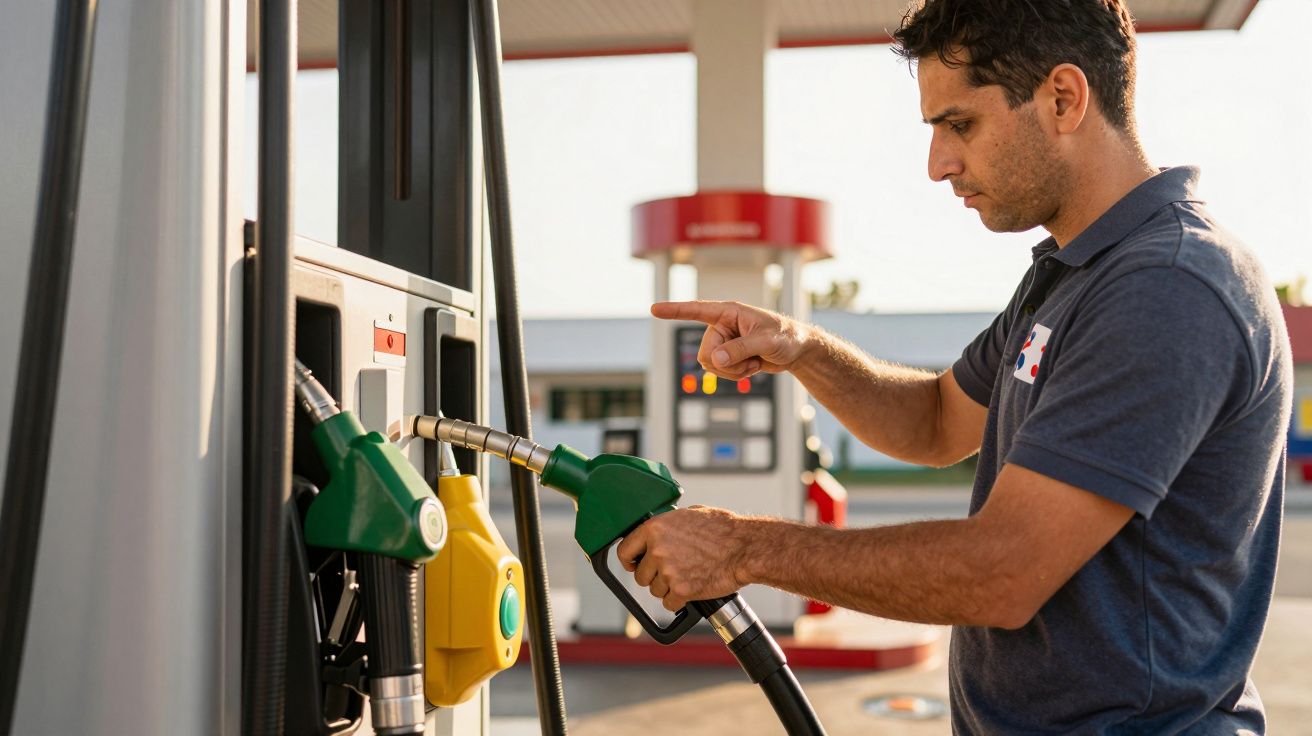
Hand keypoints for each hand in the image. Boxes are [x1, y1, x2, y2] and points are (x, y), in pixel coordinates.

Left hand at [615, 506, 750, 611]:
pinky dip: (679, 601)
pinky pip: (670, 603)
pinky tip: (692, 588)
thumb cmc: (722, 529)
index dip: (629, 561)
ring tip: (688, 576)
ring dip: (669, 588)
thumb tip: (657, 532)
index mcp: (654, 528)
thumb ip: (667, 525)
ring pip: (656, 591)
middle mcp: (657, 550)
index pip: (624, 551)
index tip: (634, 565)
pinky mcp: (682, 590)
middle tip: (672, 571)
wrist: (744, 547)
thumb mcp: (688, 515)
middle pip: (641, 576)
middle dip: (654, 576)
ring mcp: (669, 571)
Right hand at [651, 300, 814, 379]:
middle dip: (728, 363)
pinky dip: (738, 374)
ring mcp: (724, 343)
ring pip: (710, 366)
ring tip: (753, 361)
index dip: (674, 310)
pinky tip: (752, 366)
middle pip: (705, 353)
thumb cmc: (786, 336)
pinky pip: (720, 373)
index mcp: (729, 312)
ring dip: (734, 370)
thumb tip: (715, 360)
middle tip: (751, 358)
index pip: (696, 310)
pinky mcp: (728, 357)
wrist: (796, 351)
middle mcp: (722, 326)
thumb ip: (740, 349)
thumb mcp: (766, 341)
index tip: (654, 309)